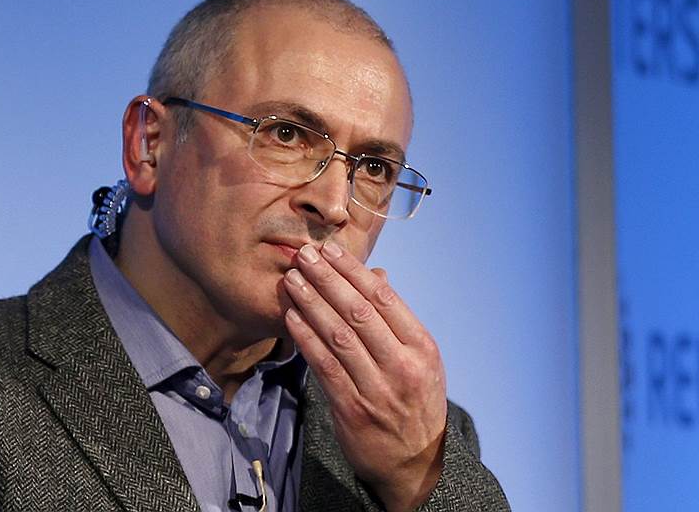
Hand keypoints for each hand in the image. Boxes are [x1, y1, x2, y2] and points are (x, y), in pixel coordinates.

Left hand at [283, 241, 446, 511]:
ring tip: (292, 280)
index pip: (384, 298)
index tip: (329, 250)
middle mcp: (402, 365)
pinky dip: (306, 339)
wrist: (416, 462)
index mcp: (421, 347)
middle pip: (359, 312)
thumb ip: (395, 322)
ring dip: (311, 303)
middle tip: (304, 255)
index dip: (352, 271)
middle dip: (327, 279)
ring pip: (339, 336)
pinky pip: (325, 366)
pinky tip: (292, 317)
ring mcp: (378, 388)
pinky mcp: (352, 409)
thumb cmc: (414, 402)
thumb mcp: (420, 360)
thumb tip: (374, 276)